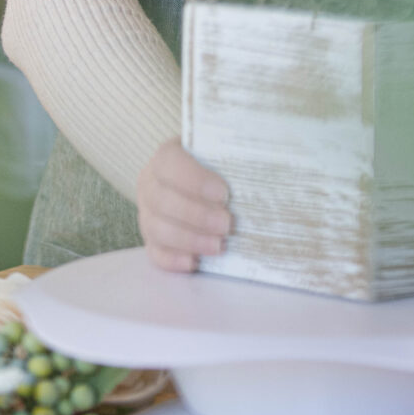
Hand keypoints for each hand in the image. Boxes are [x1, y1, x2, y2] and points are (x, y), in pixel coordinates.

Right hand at [137, 138, 230, 272]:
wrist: (200, 184)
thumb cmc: (216, 166)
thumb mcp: (223, 152)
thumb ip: (236, 155)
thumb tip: (266, 164)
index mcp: (166, 157)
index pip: (170, 164)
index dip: (195, 180)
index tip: (224, 194)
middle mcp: (150, 185)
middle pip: (163, 201)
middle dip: (197, 215)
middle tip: (227, 225)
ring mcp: (147, 214)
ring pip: (157, 229)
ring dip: (189, 240)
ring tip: (219, 246)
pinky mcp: (152, 240)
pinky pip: (155, 253)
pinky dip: (173, 260)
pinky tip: (195, 263)